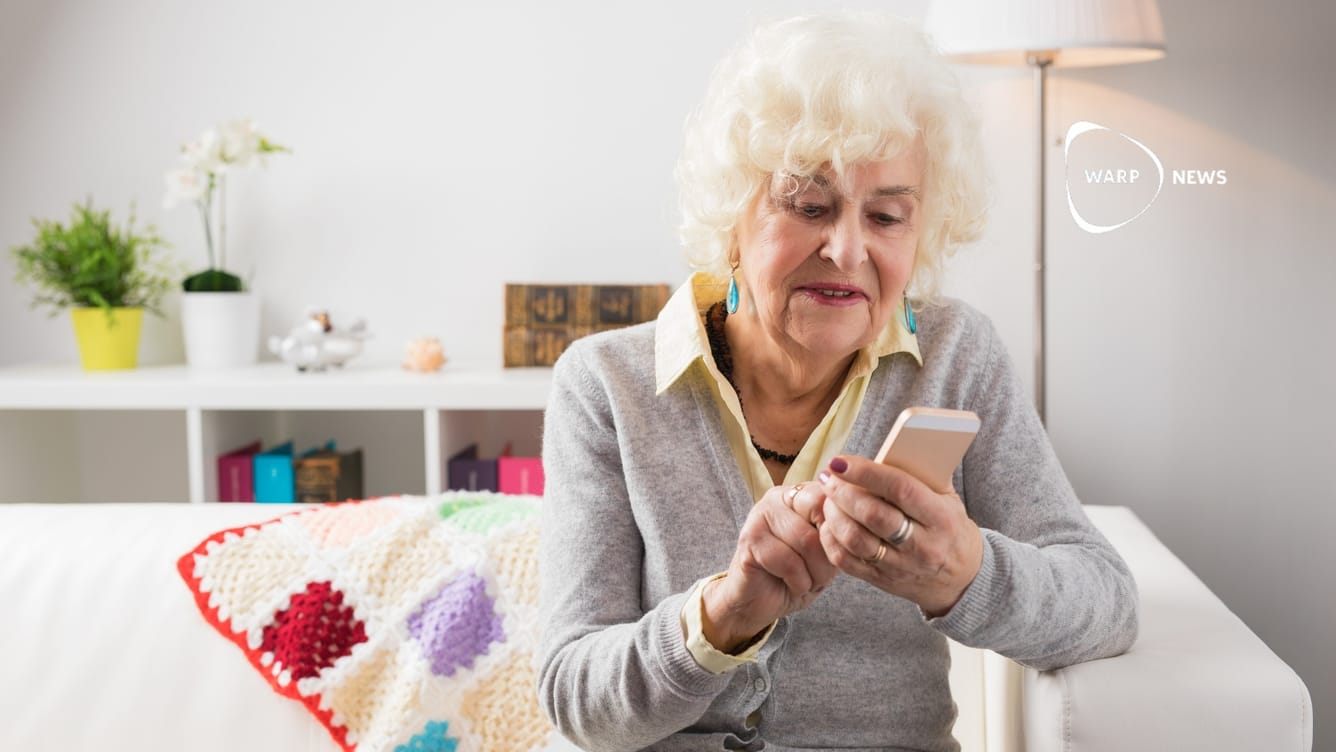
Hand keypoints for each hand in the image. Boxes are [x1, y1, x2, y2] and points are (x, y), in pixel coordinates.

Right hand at [701, 484, 838, 651]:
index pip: (831, 498)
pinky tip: (792, 585)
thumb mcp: (826, 553)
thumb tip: (853, 525)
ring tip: (808, 582)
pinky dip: (799, 582)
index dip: (841, 531)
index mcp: (799, 494)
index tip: (837, 555)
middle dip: (829, 556)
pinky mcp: (749, 540)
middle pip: (822, 518)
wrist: (757, 602)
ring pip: (806, 540)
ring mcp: (760, 516)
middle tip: (823, 574)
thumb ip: (837, 534)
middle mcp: (777, 497)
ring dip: (815, 573)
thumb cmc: (796, 575)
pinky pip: (788, 561)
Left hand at [816, 455, 983, 616]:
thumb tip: (892, 443)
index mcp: (941, 518)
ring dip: (833, 515)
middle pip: (873, 515)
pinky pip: (847, 562)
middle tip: (828, 477)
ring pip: (856, 540)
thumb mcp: (947, 498)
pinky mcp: (883, 581)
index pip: (900, 489)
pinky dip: (830, 539)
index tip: (840, 461)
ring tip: (827, 497)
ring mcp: (902, 567)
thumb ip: (923, 473)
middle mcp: (923, 545)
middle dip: (843, 492)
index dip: (866, 472)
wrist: (961, 577)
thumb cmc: (948, 526)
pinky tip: (827, 522)